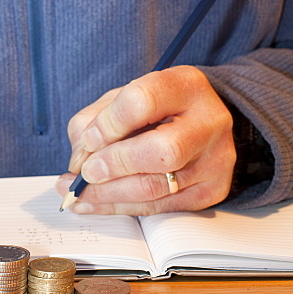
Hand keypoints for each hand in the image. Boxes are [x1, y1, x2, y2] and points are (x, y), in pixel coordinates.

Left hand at [56, 65, 235, 214]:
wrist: (204, 122)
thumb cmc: (157, 106)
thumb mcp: (125, 96)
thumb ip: (95, 120)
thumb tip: (78, 162)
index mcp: (184, 85)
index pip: (143, 101)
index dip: (109, 124)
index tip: (88, 140)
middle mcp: (208, 121)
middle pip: (161, 150)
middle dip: (114, 165)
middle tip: (85, 173)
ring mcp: (214, 160)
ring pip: (157, 187)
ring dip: (110, 195)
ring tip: (79, 194)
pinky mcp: (211, 190)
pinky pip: (160, 207)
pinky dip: (122, 208)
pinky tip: (97, 204)